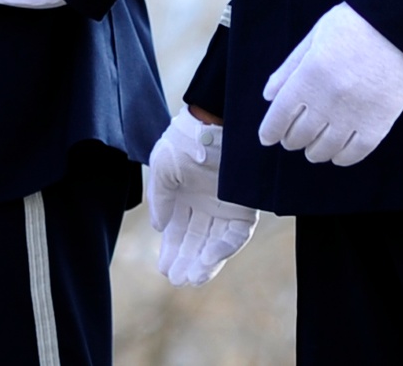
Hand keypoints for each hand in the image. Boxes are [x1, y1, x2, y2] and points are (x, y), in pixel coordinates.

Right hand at [148, 111, 258, 285]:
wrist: (213, 122)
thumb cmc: (185, 140)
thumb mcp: (162, 168)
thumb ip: (160, 199)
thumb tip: (158, 228)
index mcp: (185, 196)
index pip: (178, 232)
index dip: (171, 251)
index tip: (164, 269)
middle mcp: (206, 205)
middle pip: (196, 241)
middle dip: (186, 261)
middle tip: (177, 280)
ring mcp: (226, 207)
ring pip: (215, 243)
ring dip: (204, 263)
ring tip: (192, 278)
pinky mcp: (244, 207)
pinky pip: (236, 234)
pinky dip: (223, 249)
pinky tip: (208, 258)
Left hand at [259, 3, 402, 165]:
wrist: (401, 27)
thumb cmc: (355, 25)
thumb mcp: (315, 37)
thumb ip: (290, 68)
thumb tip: (269, 95)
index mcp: (308, 76)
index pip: (279, 116)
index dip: (270, 131)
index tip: (267, 137)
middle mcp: (327, 100)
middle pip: (299, 136)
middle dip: (291, 139)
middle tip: (292, 138)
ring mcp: (353, 115)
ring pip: (324, 149)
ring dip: (314, 151)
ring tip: (313, 148)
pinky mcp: (378, 124)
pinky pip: (354, 153)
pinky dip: (341, 158)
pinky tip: (337, 154)